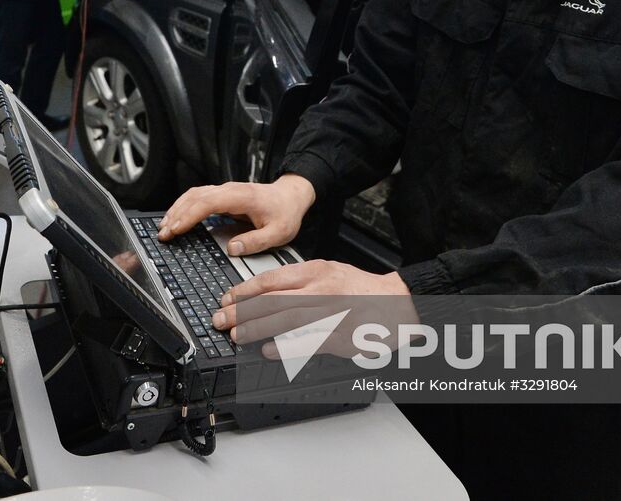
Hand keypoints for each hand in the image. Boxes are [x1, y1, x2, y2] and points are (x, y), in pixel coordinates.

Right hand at [157, 174, 315, 254]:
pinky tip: (177, 218)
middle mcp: (230, 190)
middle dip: (176, 214)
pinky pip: (198, 197)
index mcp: (241, 197)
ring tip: (164, 227)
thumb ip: (256, 241)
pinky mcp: (223, 195)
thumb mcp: (278, 232)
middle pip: (195, 197)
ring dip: (177, 209)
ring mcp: (225, 190)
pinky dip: (184, 206)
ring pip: (194, 194)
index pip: (208, 202)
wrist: (291, 196)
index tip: (176, 229)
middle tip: (163, 234)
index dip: (189, 215)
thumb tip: (233, 249)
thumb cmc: (285, 213)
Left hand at [211, 260, 415, 358]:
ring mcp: (332, 314)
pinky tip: (267, 350)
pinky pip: (308, 343)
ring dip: (257, 329)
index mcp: (317, 271)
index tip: (227, 299)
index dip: (244, 290)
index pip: (272, 278)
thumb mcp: (329, 271)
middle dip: (242, 311)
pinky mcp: (341, 337)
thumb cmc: (361, 288)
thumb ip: (299, 279)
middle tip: (221, 320)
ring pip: (286, 320)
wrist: (399, 302)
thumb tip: (263, 291)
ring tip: (237, 335)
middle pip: (273, 300)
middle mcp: (322, 290)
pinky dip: (285, 347)